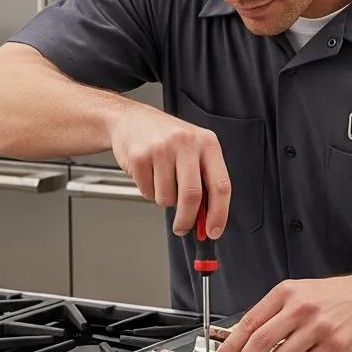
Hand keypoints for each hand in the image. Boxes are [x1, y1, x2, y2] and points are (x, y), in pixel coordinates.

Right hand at [108, 103, 230, 236]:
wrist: (131, 120)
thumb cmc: (167, 139)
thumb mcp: (194, 152)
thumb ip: (205, 182)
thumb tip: (208, 219)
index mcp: (208, 143)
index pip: (221, 185)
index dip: (219, 213)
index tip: (214, 231)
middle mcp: (186, 143)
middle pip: (192, 196)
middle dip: (187, 220)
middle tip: (182, 228)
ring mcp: (161, 148)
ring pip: (167, 198)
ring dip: (164, 199)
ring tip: (161, 179)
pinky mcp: (139, 156)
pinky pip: (147, 192)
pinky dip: (148, 191)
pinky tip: (149, 173)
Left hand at [212, 274, 351, 351]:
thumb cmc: (328, 297)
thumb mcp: (296, 293)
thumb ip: (270, 312)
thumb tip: (239, 335)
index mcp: (286, 293)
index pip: (250, 322)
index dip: (232, 344)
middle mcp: (301, 308)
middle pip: (260, 342)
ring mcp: (319, 327)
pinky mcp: (334, 344)